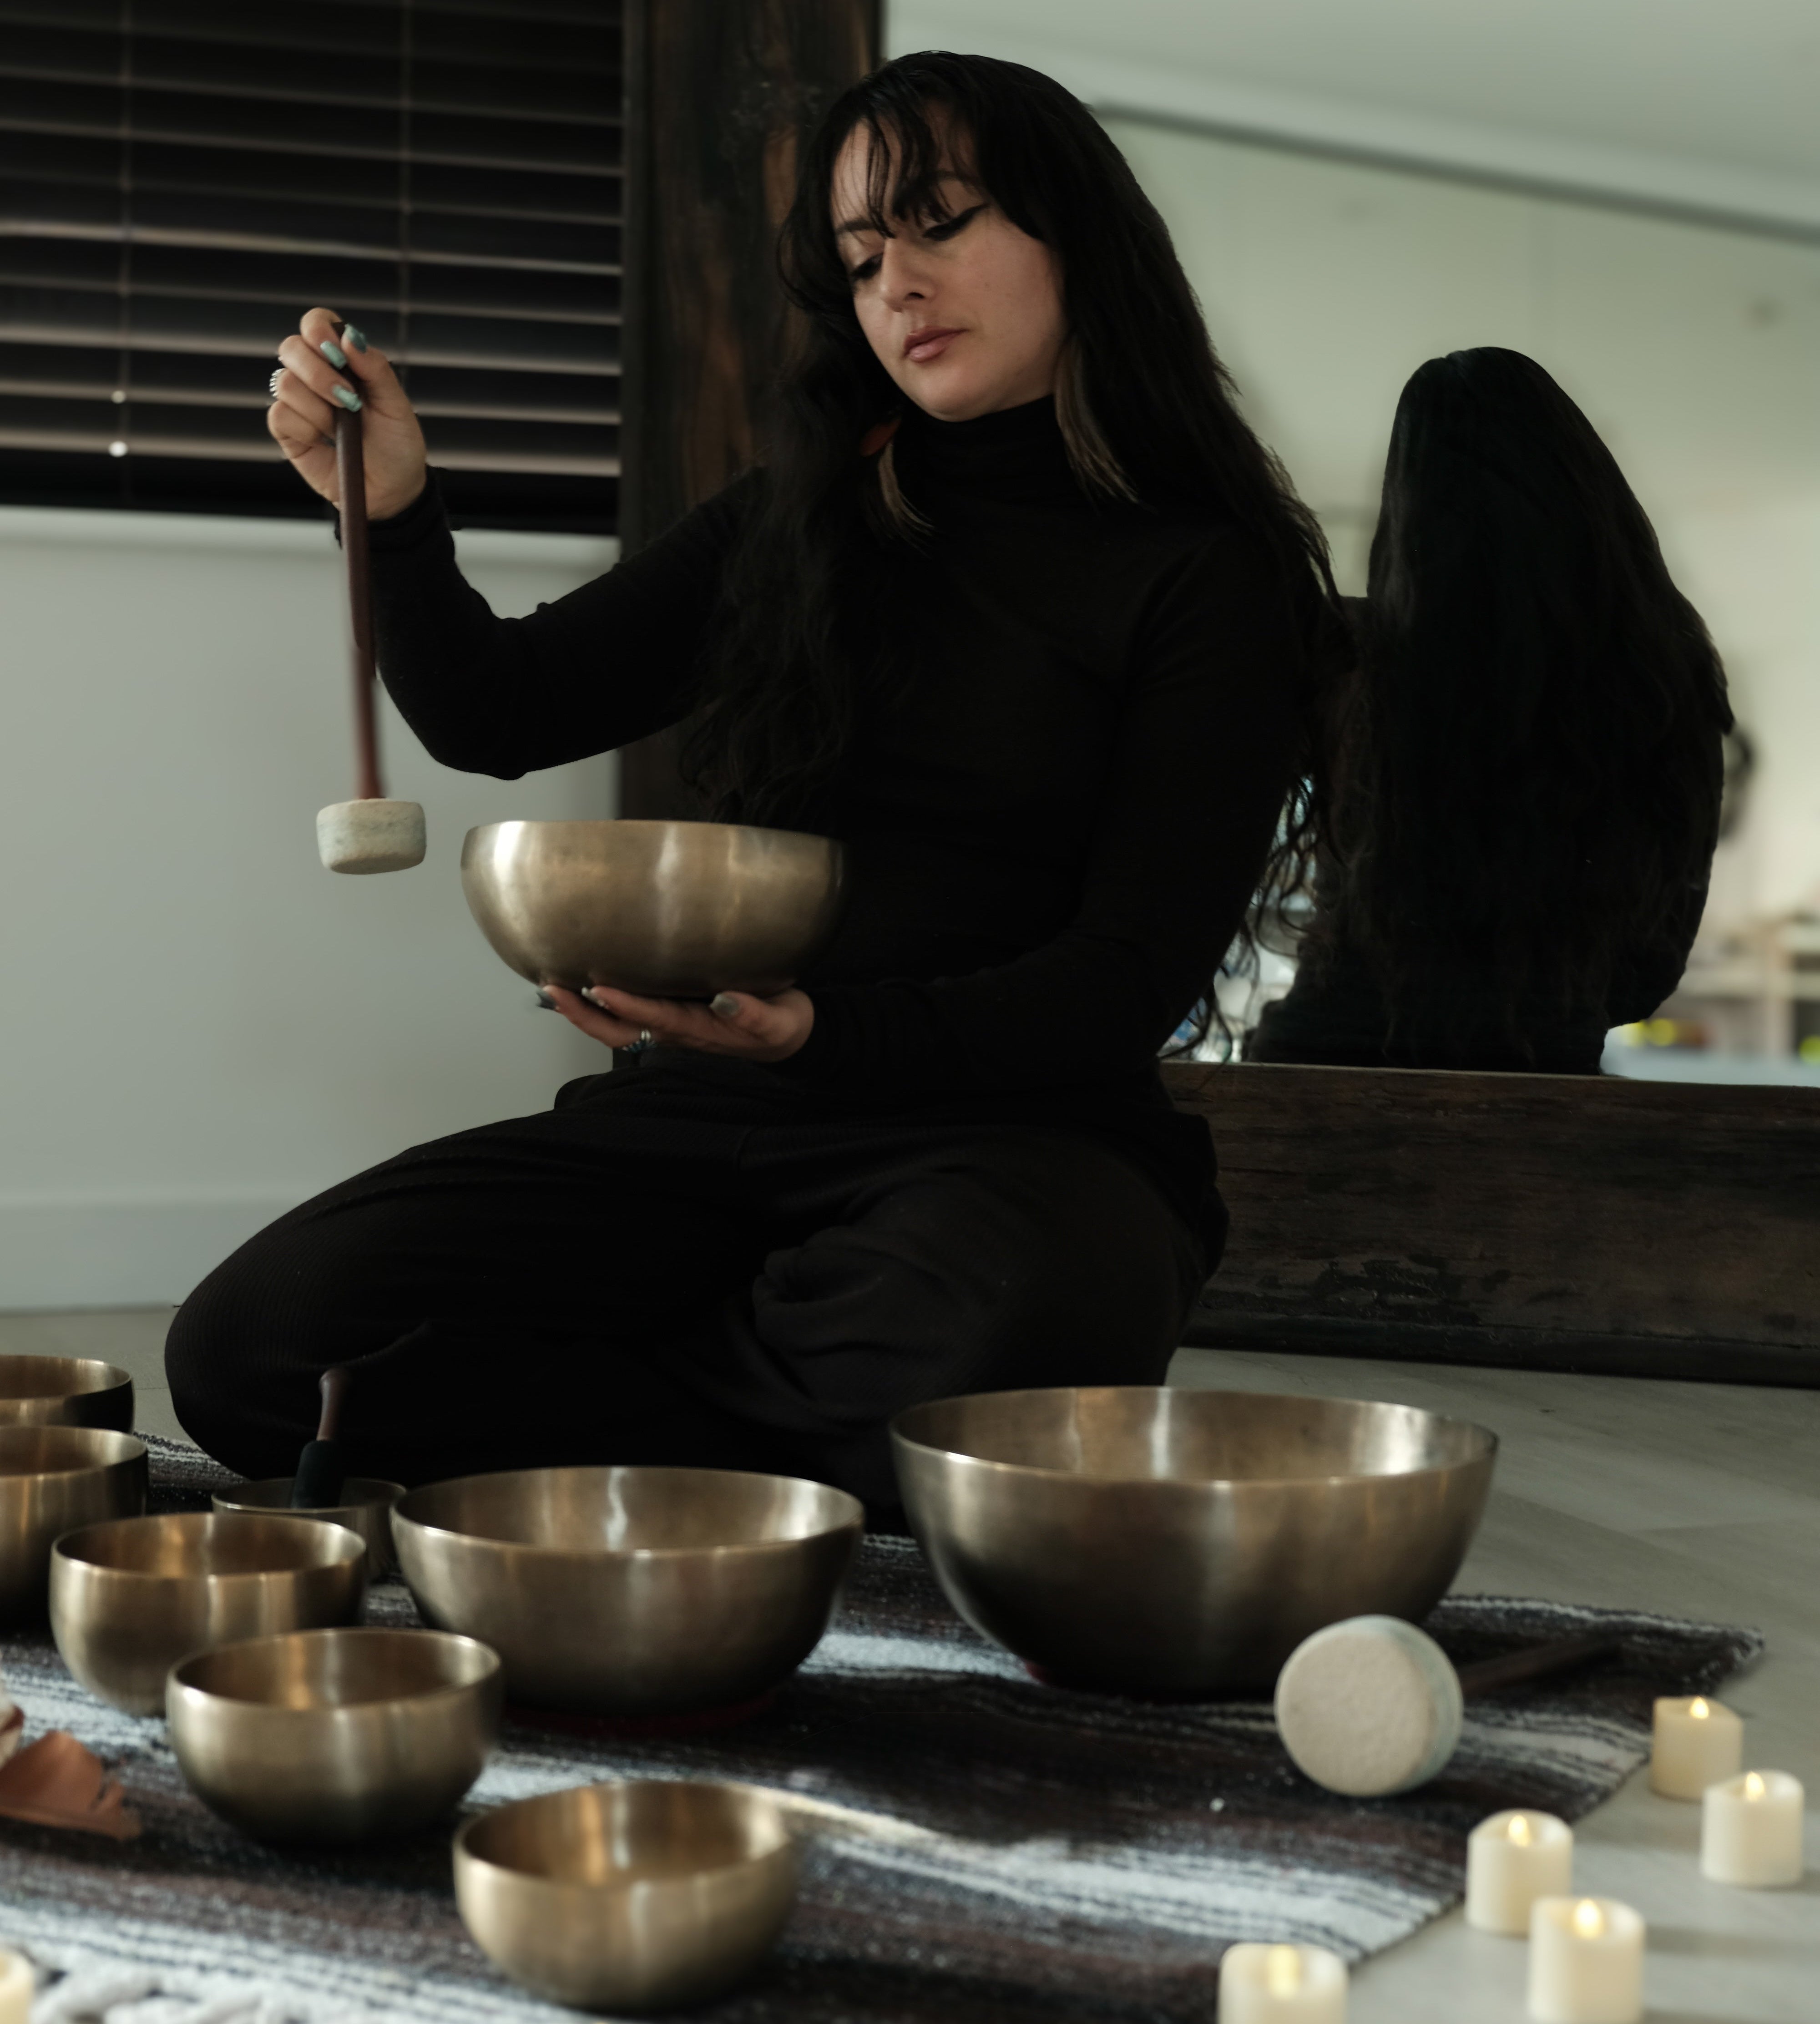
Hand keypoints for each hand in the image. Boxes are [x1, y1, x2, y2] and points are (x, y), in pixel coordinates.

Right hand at [266, 307, 428, 520]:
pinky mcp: (287, 430)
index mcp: (341, 361)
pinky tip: (324, 441)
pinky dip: (305, 427)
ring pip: (283, 382)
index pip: (316, 323)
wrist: (392, 490)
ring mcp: (298, 402)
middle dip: (318, 372)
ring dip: (318, 407)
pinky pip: (279, 415)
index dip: (318, 329)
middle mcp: (314, 375)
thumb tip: (349, 336)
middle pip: (291, 347)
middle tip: (348, 399)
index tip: (336, 351)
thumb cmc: (397, 445)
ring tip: (341, 427)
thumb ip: (375, 368)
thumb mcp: (396, 405)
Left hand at [544, 984, 814, 1062]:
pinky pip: (627, 1017)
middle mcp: (677, 1032)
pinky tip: (582, 989)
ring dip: (584, 1012)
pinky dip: (599, 1007)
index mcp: (700, 1030)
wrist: (789, 1039)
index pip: (656, 1018)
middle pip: (620, 1031)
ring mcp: (670, 1028)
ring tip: (553, 988)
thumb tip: (723, 997)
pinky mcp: (671, 1018)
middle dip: (585, 1014)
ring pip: (617, 1027)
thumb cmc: (782, 1026)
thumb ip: (752, 1012)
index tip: (600, 989)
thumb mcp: (778, 1021)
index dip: (627, 1005)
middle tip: (553, 989)